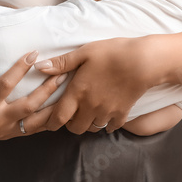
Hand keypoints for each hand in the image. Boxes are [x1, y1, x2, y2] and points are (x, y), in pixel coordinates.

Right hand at [0, 51, 66, 142]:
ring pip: (35, 122)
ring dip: (53, 107)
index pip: (5, 86)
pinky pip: (33, 130)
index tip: (33, 53)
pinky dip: (48, 120)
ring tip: (69, 91)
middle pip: (28, 106)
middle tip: (62, 73)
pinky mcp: (9, 135)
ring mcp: (4, 130)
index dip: (19, 69)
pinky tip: (60, 108)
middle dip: (47, 90)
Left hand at [34, 37, 155, 133]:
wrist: (142, 62)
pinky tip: (106, 115)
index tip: (50, 121)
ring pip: (92, 129)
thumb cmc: (112, 53)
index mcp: (78, 93)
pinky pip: (111, 127)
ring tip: (87, 113)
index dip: (52, 123)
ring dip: (87, 123)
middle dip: (70, 123)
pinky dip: (106, 124)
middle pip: (75, 128)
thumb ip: (62, 63)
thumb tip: (39, 67)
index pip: (59, 118)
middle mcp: (90, 107)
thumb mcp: (85, 52)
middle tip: (71, 113)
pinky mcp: (122, 113)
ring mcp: (107, 112)